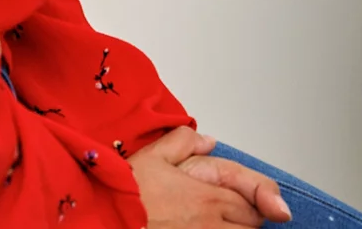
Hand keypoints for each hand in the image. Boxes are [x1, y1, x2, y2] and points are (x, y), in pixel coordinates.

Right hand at [130, 128, 280, 226]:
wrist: (102, 217)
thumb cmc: (126, 193)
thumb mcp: (154, 155)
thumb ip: (184, 142)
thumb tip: (208, 141)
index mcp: (208, 197)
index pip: (253, 204)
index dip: (256, 202)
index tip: (258, 205)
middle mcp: (210, 224)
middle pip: (251, 228)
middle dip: (248, 221)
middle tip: (234, 215)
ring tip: (221, 223)